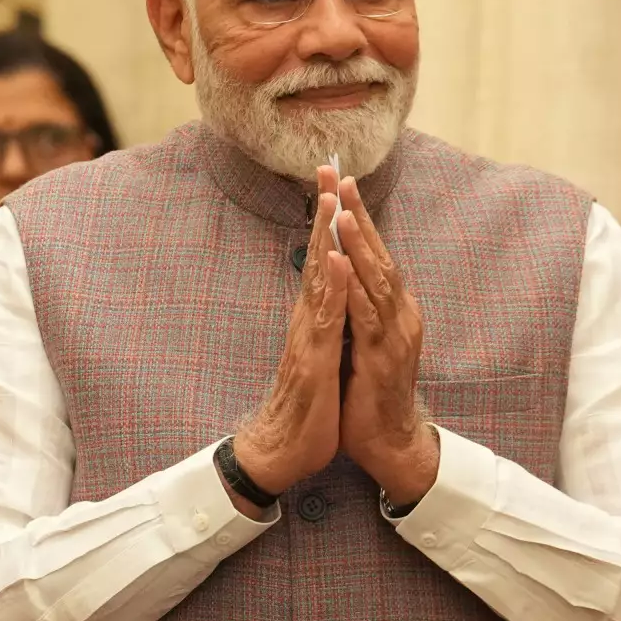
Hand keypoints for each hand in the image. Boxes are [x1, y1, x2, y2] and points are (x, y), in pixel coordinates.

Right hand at [229, 168, 353, 511]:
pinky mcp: (311, 360)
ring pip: (319, 279)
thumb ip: (326, 327)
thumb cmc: (304, 408)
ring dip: (326, 238)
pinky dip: (333, 287)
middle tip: (328, 168)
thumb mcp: (321, 357)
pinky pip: (324, 318)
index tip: (337, 183)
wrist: (280, 451)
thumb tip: (334, 300)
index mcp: (314, 318)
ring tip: (332, 199)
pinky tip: (340, 261)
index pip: (326, 260)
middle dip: (325, 212)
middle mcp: (307, 319)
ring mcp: (307, 338)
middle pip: (319, 256)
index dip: (331, 223)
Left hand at [332, 176, 437, 505]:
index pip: (375, 254)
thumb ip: (361, 310)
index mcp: (394, 310)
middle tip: (341, 177)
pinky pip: (368, 317)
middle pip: (379, 255)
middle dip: (358, 216)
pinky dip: (356, 288)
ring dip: (359, 245)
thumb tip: (345, 277)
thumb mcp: (366, 342)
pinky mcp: (383, 359)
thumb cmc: (373, 393)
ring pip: (376, 281)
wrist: (391, 443)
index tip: (341, 182)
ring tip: (343, 211)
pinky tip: (344, 265)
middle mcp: (400, 316)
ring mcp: (395, 336)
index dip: (359, 218)